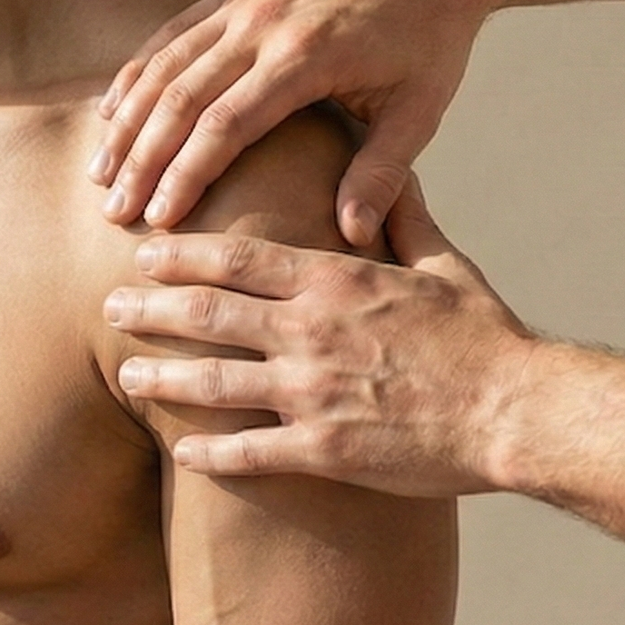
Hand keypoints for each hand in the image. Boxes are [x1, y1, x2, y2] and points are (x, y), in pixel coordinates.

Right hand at [91, 0, 493, 245]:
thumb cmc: (430, 37)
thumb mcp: (420, 110)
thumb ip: (382, 174)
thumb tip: (350, 236)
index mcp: (306, 56)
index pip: (225, 124)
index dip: (185, 176)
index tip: (158, 221)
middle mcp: (264, 22)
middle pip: (180, 97)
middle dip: (141, 158)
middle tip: (113, 210)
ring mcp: (246, 1)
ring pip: (165, 63)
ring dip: (127, 118)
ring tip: (101, 171)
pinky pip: (173, 33)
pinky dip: (138, 72)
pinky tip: (112, 110)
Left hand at [108, 177, 532, 496]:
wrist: (515, 411)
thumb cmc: (485, 337)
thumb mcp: (443, 264)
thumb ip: (402, 217)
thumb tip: (388, 171)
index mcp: (336, 283)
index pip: (239, 258)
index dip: (183, 253)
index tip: (144, 249)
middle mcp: (312, 333)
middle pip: (209, 314)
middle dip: (152, 308)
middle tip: (110, 305)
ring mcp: (313, 394)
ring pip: (213, 383)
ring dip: (162, 378)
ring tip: (127, 374)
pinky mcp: (324, 452)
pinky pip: (249, 453)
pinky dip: (209, 453)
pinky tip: (180, 453)